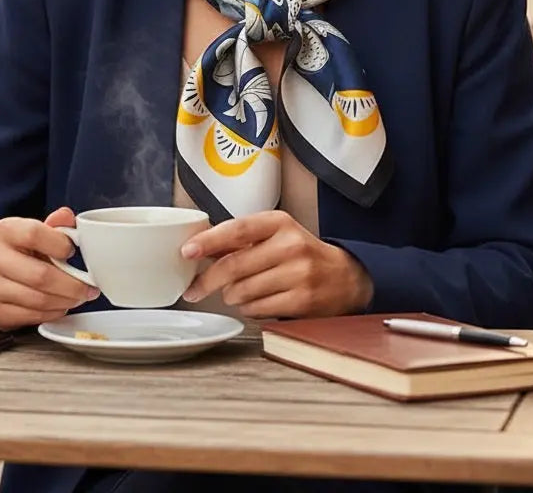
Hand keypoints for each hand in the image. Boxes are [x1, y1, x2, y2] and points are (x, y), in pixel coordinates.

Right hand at [0, 207, 99, 329]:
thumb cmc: (23, 251)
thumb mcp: (38, 232)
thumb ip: (55, 225)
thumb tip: (67, 216)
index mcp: (5, 230)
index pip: (34, 234)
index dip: (60, 245)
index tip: (73, 252)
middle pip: (40, 275)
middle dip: (72, 285)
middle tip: (88, 289)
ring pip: (38, 300)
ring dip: (65, 301)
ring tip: (77, 298)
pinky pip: (31, 316)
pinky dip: (52, 313)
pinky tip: (60, 306)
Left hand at [179, 210, 372, 318]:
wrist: (346, 277)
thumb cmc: (301, 253)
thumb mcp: (274, 234)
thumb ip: (239, 239)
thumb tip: (198, 247)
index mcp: (279, 222)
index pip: (237, 229)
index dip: (208, 241)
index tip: (187, 251)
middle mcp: (290, 245)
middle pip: (234, 266)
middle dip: (207, 281)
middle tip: (194, 289)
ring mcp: (299, 274)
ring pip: (242, 292)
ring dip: (231, 296)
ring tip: (238, 292)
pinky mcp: (303, 301)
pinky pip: (257, 310)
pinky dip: (248, 309)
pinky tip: (255, 302)